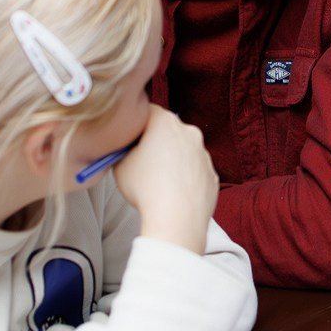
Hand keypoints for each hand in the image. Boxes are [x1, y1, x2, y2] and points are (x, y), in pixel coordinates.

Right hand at [114, 106, 218, 255]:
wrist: (177, 219)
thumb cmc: (147, 189)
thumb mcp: (119, 164)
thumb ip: (122, 149)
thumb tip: (124, 149)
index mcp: (166, 123)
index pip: (148, 111)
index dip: (136, 125)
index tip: (130, 140)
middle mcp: (189, 132)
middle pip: (168, 130)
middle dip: (156, 142)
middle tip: (142, 162)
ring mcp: (203, 154)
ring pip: (183, 151)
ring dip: (172, 161)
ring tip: (158, 183)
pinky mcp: (211, 174)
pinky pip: (194, 171)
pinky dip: (185, 178)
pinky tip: (173, 193)